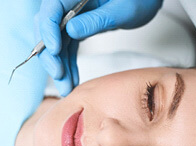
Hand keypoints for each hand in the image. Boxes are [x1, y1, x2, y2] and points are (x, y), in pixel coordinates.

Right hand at [35, 0, 162, 95]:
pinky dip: (68, 65)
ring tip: (66, 88)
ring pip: (57, 42)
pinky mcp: (78, 28)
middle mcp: (71, 2)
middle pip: (49, 28)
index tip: (55, 51)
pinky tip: (72, 80)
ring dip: (59, 66)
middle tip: (59, 75)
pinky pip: (68, 47)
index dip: (49, 30)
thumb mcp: (124, 9)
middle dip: (50, 55)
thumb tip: (71, 30)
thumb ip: (97, 19)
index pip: (53, 7)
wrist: (146, 0)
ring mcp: (73, 16)